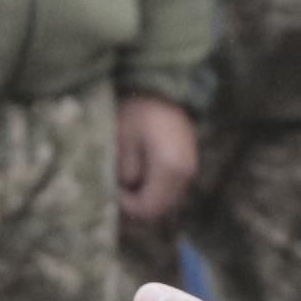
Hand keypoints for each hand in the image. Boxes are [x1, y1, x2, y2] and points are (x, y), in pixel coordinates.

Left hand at [113, 93, 200, 226]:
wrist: (161, 91)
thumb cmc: (136, 112)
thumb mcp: (120, 141)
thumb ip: (122, 173)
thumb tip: (122, 194)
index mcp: (170, 168)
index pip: (147, 208)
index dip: (125, 205)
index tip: (111, 186)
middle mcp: (186, 173)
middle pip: (158, 210)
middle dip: (134, 203)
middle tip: (115, 185)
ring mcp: (190, 171)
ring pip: (164, 202)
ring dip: (143, 196)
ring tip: (126, 175)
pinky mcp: (187, 167)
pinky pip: (168, 190)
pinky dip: (152, 188)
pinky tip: (138, 169)